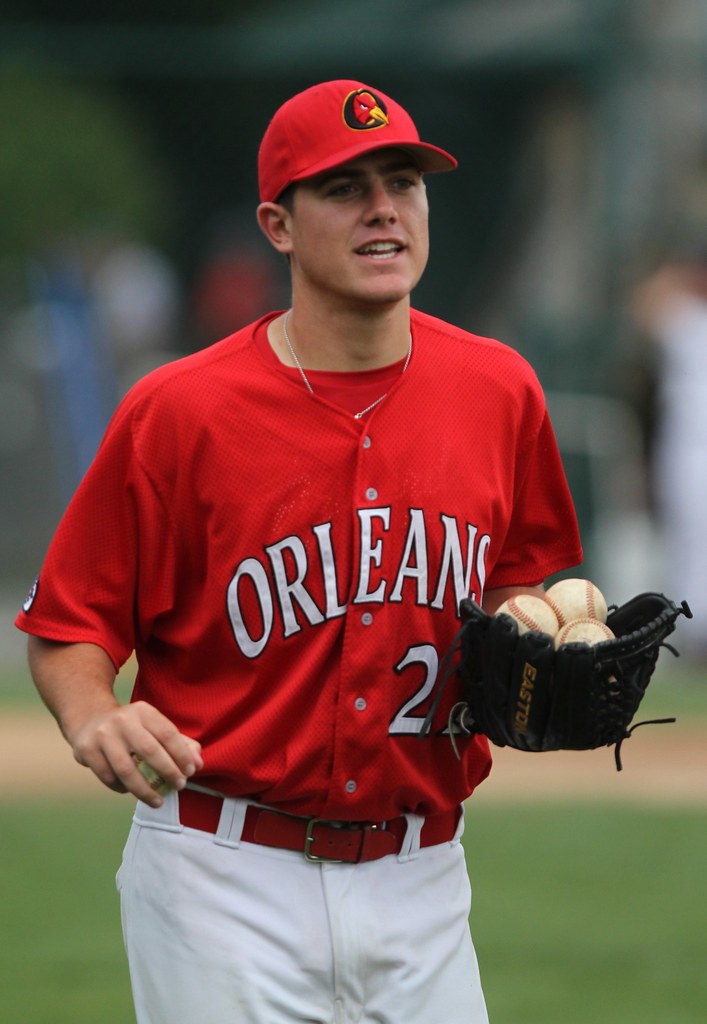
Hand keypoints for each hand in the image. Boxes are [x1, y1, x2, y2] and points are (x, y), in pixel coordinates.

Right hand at [71, 700, 203, 806]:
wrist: (89, 719)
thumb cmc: (132, 728)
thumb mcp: (154, 726)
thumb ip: (180, 743)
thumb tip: (198, 764)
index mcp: (143, 711)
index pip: (168, 733)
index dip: (182, 754)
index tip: (191, 771)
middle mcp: (122, 721)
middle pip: (149, 751)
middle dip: (168, 772)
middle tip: (180, 786)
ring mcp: (103, 735)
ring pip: (126, 769)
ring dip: (144, 790)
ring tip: (158, 801)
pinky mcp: (86, 750)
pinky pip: (108, 777)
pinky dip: (122, 788)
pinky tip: (131, 791)